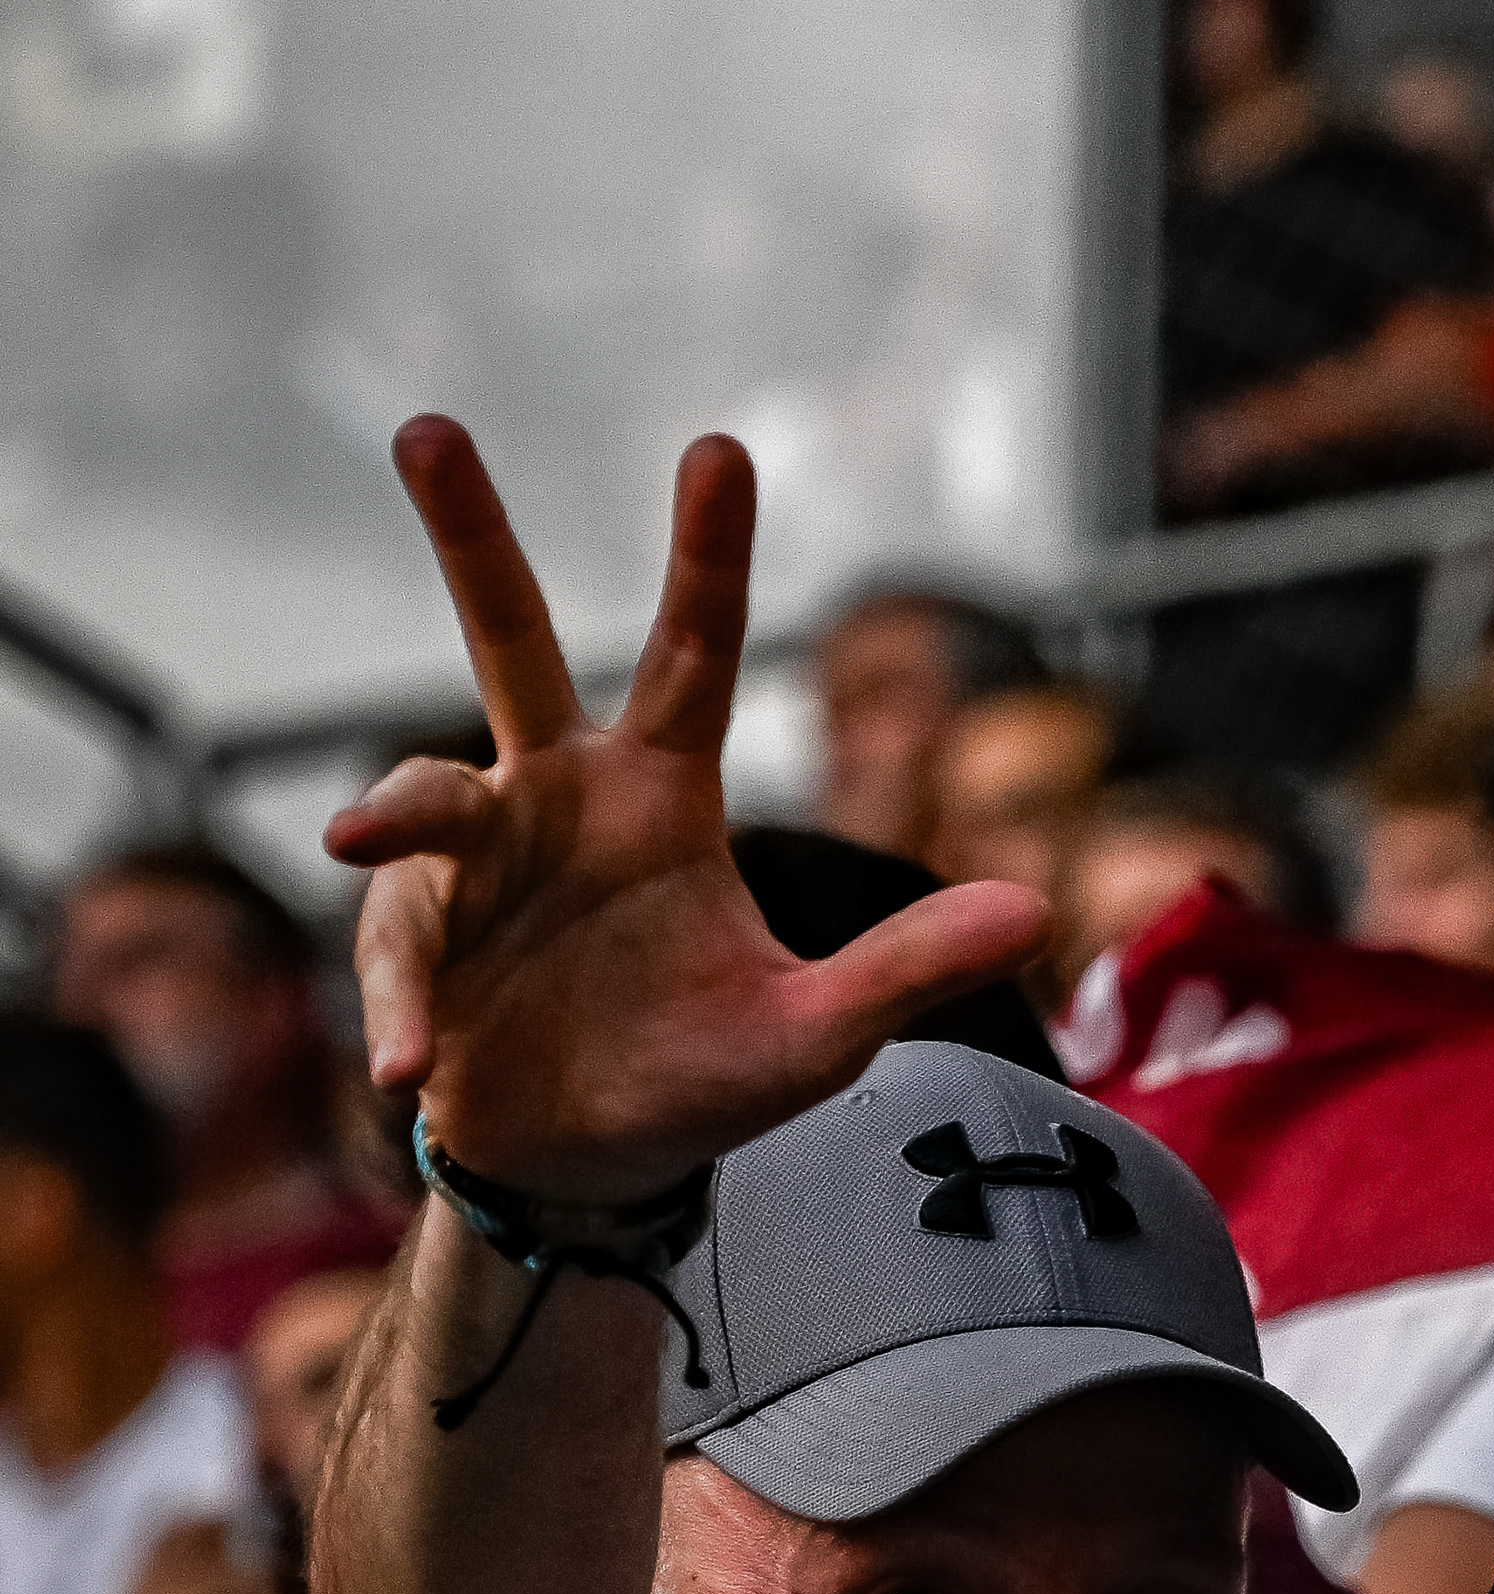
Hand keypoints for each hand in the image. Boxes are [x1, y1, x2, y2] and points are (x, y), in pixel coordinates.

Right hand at [326, 417, 1045, 1206]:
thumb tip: (1037, 913)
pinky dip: (403, 1009)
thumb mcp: (819, 1036)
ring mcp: (479, 861)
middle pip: (511, 642)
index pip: (696, 657)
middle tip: (428, 428)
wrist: (593, 1166)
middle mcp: (560, 797)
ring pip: (423, 795)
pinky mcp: (417, 939)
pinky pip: (400, 950)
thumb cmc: (702, 1076)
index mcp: (663, 793)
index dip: (709, 559)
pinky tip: (411, 1071)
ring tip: (356, 839)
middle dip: (471, 536)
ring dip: (393, 813)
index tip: (720, 447)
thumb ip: (906, 968)